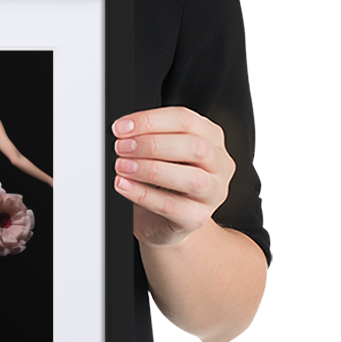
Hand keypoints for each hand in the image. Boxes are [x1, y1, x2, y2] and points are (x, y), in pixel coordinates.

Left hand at [111, 106, 234, 247]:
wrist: (162, 221)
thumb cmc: (162, 182)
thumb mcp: (160, 153)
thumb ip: (148, 138)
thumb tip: (122, 131)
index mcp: (211, 137)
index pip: (185, 120)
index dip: (151, 121)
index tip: (122, 127)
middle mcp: (218, 163)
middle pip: (194, 146)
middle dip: (152, 144)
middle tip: (122, 147)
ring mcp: (213, 193)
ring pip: (191, 178)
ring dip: (151, 169)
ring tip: (122, 166)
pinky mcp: (197, 218)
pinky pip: (172, 206)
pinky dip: (143, 195)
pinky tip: (124, 186)